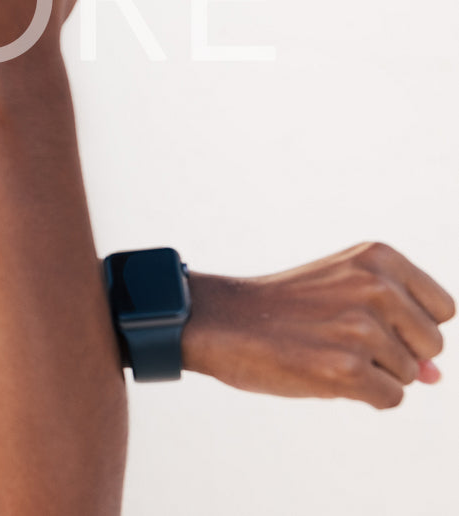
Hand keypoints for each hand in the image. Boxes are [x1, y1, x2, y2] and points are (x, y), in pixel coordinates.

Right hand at [183, 242, 454, 408]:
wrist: (219, 320)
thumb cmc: (282, 308)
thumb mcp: (341, 292)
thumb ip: (396, 324)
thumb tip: (436, 377)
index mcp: (379, 258)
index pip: (442, 310)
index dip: (410, 325)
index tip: (368, 321)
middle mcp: (376, 287)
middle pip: (431, 345)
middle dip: (396, 353)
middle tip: (340, 338)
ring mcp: (361, 328)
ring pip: (409, 376)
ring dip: (373, 373)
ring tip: (324, 350)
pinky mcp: (346, 368)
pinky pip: (390, 399)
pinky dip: (362, 395)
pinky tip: (322, 372)